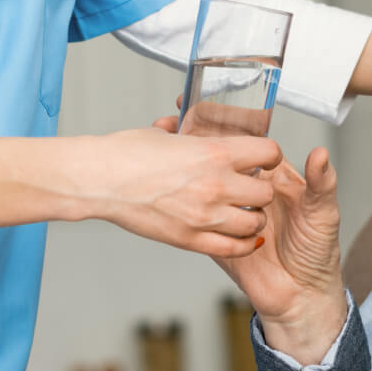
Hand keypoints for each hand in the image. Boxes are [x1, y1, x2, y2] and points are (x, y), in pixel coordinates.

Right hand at [83, 126, 281, 256]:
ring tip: (247, 213)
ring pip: (254, 222)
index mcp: (214, 152)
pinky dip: (244, 244)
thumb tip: (179, 123)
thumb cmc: (125, 154)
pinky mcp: (191, 238)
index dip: (271, 155)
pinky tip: (245, 238)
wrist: (100, 180)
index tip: (267, 159)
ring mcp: (205, 215)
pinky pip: (233, 247)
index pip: (269, 153)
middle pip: (266, 192)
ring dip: (254, 217)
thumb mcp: (161, 133)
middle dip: (262, 190)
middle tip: (254, 188)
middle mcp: (216, 184)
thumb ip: (180, 131)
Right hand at [215, 147, 346, 365]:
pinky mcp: (216, 238)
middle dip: (210, 156)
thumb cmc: (316, 252)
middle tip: (195, 145)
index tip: (219, 117)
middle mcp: (250, 192)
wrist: (301, 297)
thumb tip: (320, 152)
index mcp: (275, 178)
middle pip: (224, 165)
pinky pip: (203, 222)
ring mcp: (231, 214)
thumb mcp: (324, 214)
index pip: (252, 149)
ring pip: (209, 191)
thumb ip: (322, 183)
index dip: (238, 133)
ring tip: (203, 183)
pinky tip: (203, 214)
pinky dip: (201, 217)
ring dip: (204, 186)